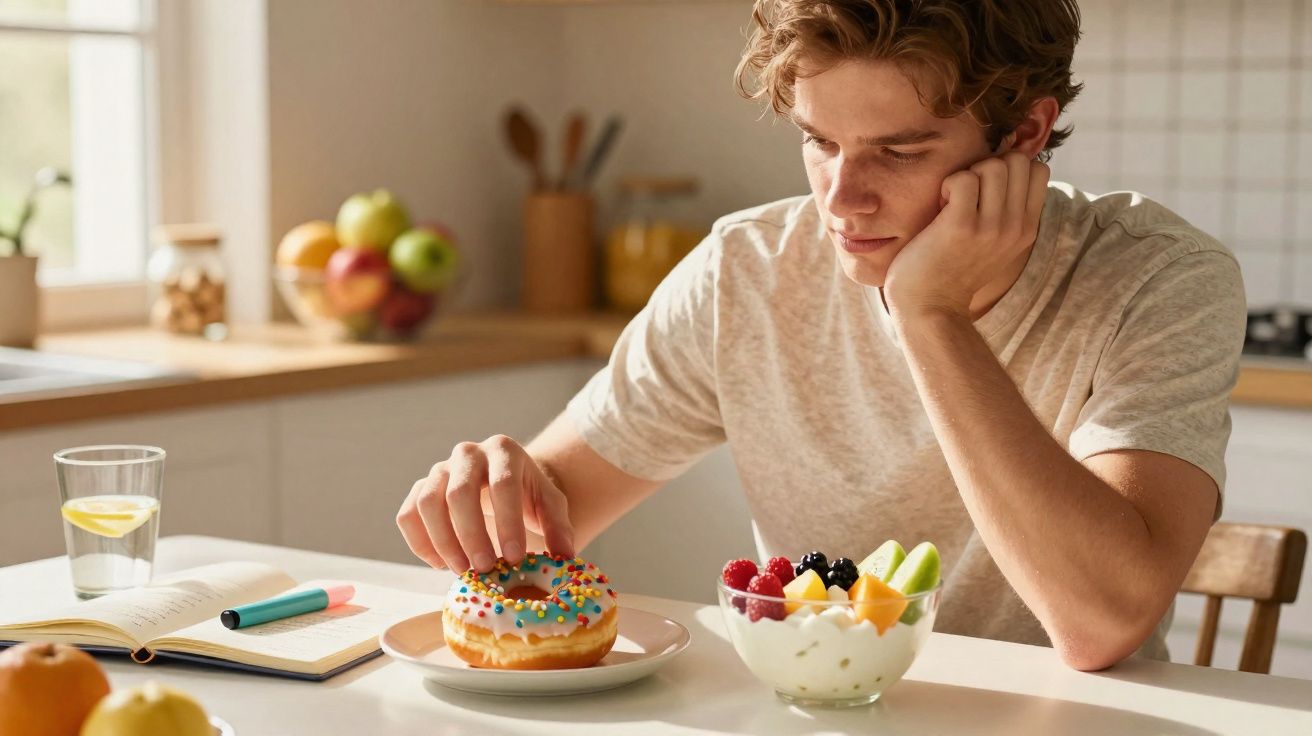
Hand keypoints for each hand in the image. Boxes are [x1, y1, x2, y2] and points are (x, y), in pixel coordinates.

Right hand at [396, 435, 574, 572]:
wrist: (504, 480)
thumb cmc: (528, 494)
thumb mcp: (550, 504)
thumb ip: (559, 528)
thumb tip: (564, 558)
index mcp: (504, 450)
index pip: (503, 484)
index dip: (508, 522)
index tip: (515, 558)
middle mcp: (468, 453)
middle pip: (459, 492)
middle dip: (471, 534)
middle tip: (484, 568)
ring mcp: (440, 469)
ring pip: (427, 502)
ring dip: (442, 541)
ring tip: (461, 570)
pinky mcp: (420, 488)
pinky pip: (408, 514)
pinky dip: (419, 542)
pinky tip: (439, 564)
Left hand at [883, 152, 1049, 319]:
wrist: (930, 308)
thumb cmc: (952, 270)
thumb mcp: (994, 243)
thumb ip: (1006, 212)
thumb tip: (1006, 167)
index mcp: (1026, 229)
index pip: (1037, 170)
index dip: (1010, 168)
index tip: (986, 190)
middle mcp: (1015, 227)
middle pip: (1017, 161)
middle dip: (988, 166)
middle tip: (967, 193)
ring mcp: (991, 227)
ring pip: (993, 166)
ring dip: (967, 175)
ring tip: (953, 201)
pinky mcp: (961, 226)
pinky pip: (963, 179)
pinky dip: (948, 184)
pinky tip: (941, 206)